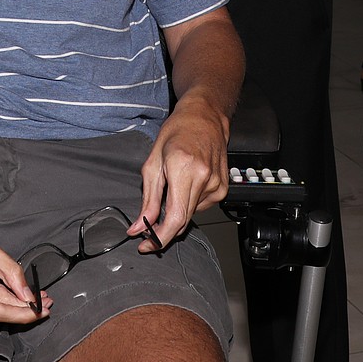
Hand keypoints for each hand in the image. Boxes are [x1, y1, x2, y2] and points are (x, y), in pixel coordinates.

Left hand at [130, 95, 229, 250]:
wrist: (204, 117)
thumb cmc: (177, 132)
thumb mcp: (153, 162)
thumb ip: (147, 198)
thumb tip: (139, 225)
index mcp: (183, 168)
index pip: (174, 217)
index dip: (159, 237)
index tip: (146, 244)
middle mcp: (203, 178)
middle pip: (183, 221)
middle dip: (163, 229)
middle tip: (148, 228)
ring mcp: (216, 184)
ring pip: (191, 215)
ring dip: (177, 210)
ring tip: (173, 185)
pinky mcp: (223, 189)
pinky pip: (201, 207)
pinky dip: (189, 202)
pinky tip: (187, 183)